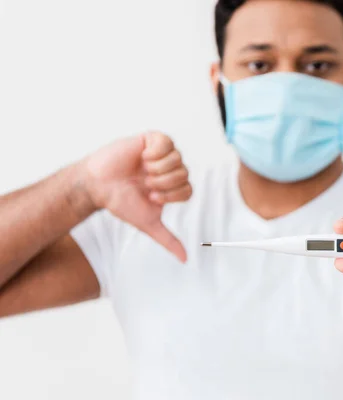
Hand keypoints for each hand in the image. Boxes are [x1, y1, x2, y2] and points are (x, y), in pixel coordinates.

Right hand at [82, 132, 191, 261]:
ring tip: (142, 172)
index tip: (152, 197)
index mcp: (171, 186)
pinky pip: (166, 141)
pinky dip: (155, 153)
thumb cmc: (121, 202)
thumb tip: (185, 259)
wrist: (97, 186)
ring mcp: (161, 154)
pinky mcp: (151, 140)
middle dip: (163, 183)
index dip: (171, 195)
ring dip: (158, 169)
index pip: (188, 190)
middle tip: (145, 184)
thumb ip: (168, 240)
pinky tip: (143, 158)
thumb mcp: (148, 224)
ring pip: (178, 158)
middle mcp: (169, 170)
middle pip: (184, 174)